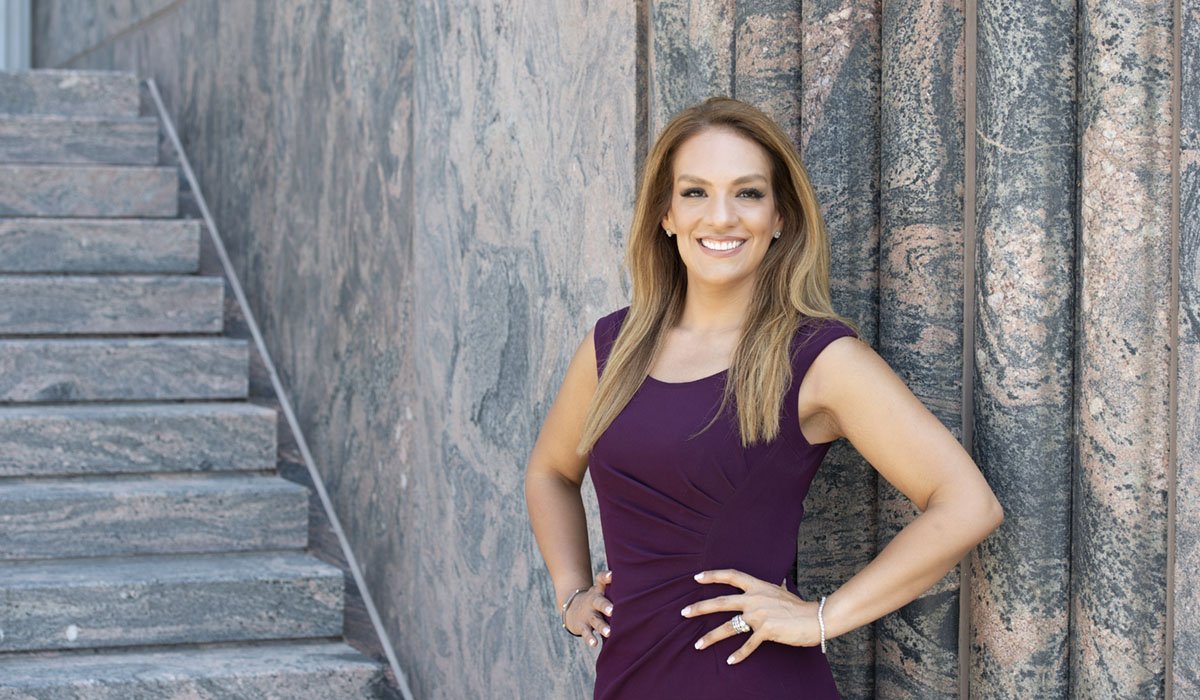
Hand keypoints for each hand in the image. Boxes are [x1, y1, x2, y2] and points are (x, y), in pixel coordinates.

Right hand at [563, 570, 613, 647]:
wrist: (572, 608)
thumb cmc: (597, 599)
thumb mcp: (602, 590)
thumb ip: (617, 587)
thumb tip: (646, 582)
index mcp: (599, 590)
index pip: (600, 580)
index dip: (605, 577)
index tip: (612, 575)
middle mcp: (593, 601)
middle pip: (598, 601)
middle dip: (605, 606)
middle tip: (613, 611)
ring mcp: (587, 614)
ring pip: (595, 619)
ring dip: (601, 626)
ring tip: (609, 633)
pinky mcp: (581, 625)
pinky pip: (586, 632)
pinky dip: (590, 638)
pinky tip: (595, 644)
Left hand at [680, 569, 820, 664]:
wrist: (815, 618)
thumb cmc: (800, 606)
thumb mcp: (784, 591)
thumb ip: (776, 586)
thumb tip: (779, 580)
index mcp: (758, 586)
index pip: (731, 576)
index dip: (713, 575)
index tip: (696, 577)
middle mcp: (755, 598)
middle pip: (721, 602)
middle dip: (700, 608)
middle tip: (684, 612)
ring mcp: (759, 615)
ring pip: (728, 627)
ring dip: (711, 637)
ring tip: (698, 645)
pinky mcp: (765, 631)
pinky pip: (747, 645)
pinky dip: (739, 654)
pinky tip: (730, 661)